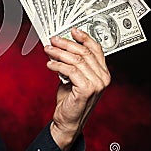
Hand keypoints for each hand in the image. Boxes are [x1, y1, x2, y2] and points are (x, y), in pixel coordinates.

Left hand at [44, 27, 110, 150]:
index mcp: (103, 72)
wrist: (67, 120)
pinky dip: (58, 65)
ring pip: (76, 60)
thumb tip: (61, 45)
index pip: (96, 49)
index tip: (72, 30)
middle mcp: (103, 77)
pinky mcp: (87, 90)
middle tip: (53, 40)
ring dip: (58, 53)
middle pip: (84, 52)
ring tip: (48, 50)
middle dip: (66, 43)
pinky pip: (70, 71)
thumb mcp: (73, 76)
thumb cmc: (71, 98)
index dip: (84, 37)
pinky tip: (50, 64)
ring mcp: (97, 84)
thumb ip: (73, 62)